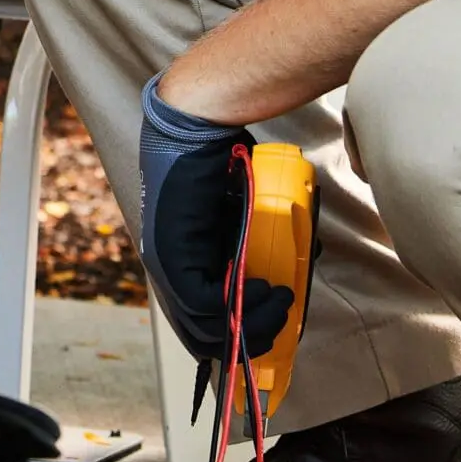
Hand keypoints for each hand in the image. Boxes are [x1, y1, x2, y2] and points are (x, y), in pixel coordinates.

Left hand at [137, 81, 293, 365]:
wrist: (200, 124)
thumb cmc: (225, 161)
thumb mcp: (248, 215)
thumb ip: (262, 244)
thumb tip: (296, 266)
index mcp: (183, 262)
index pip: (203, 323)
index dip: (242, 333)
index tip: (276, 322)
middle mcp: (168, 269)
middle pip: (202, 336)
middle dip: (253, 337)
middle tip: (284, 315)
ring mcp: (164, 264)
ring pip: (205, 326)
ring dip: (254, 323)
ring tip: (283, 299)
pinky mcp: (170, 255)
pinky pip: (204, 304)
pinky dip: (242, 307)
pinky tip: (269, 289)